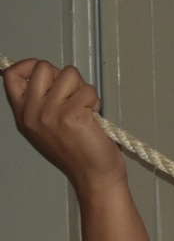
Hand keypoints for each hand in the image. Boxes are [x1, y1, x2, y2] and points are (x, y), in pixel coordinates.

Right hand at [4, 59, 125, 194]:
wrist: (93, 176)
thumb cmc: (77, 150)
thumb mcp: (47, 125)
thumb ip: (42, 99)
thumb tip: (47, 72)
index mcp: (23, 113)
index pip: (11, 75)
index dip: (29, 64)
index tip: (49, 74)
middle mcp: (32, 112)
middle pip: (43, 67)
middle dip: (64, 76)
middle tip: (73, 97)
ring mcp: (50, 113)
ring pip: (69, 74)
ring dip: (83, 88)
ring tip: (85, 110)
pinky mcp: (71, 115)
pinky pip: (88, 90)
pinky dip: (95, 101)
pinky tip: (93, 118)